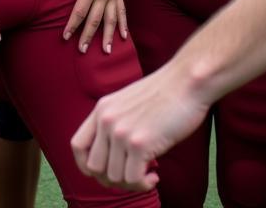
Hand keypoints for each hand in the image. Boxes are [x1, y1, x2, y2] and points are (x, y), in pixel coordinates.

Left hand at [52, 0, 127, 53]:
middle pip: (95, 19)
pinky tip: (124, 36)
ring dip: (107, 36)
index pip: (80, 10)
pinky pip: (122, 11)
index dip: (73, 25)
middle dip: (87, 36)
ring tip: (106, 51)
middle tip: (81, 50)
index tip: (66, 37)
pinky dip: (123, 24)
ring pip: (111, 19)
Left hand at [71, 61, 208, 190]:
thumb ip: (115, 122)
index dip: (86, 166)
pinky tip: (155, 175)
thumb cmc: (165, 94)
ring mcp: (121, 132)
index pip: (77, 146)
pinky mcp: (140, 143)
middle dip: (112, 179)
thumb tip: (112, 158)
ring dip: (132, 183)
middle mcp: (106, 120)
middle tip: (132, 174)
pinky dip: (144, 184)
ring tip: (148, 172)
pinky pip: (132, 179)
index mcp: (102, 109)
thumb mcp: (128, 102)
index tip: (106, 172)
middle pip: (94, 168)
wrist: (187, 81)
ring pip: (114, 178)